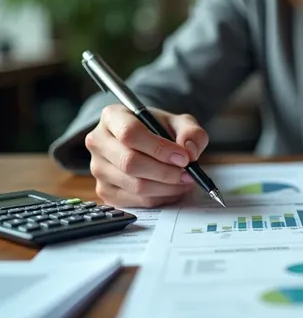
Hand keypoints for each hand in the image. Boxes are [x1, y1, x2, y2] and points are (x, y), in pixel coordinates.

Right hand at [85, 105, 208, 207]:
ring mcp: (98, 168)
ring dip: (166, 187)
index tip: (183, 157)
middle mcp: (98, 142)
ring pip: (134, 185)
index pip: (130, 133)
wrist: (146, 142)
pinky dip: (159, 198)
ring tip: (184, 181)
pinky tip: (171, 189)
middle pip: (130, 163)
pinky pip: (135, 201)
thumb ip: (191, 132)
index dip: (159, 148)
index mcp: (112, 116)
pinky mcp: (104, 191)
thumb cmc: (159, 129)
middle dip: (165, 172)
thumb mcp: (179, 122)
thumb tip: (190, 151)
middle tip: (188, 173)